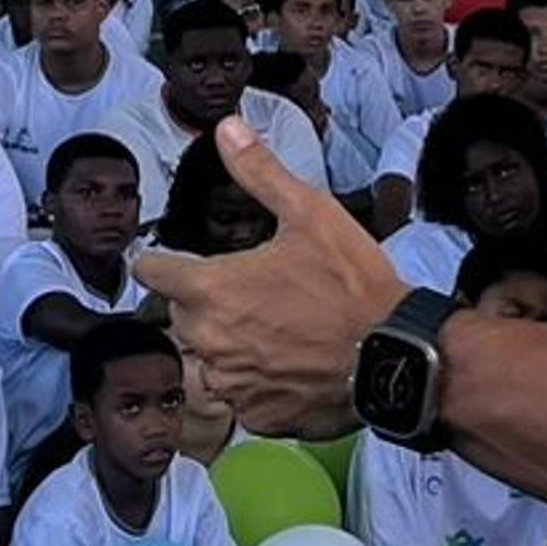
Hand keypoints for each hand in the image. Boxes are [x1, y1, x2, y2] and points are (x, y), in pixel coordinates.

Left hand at [135, 117, 405, 435]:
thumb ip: (261, 172)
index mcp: (211, 289)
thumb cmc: (353, 283)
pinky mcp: (257, 416)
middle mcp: (209, 341)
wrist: (395, 354)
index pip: (151, 274)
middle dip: (202, 305)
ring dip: (224, 348)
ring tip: (266, 332)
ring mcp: (231, 384)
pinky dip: (253, 385)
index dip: (159, 263)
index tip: (168, 262)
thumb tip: (226, 130)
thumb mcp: (311, 213)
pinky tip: (284, 366)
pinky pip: (238, 398)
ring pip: (205, 362)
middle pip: (179, 318)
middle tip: (245, 294)